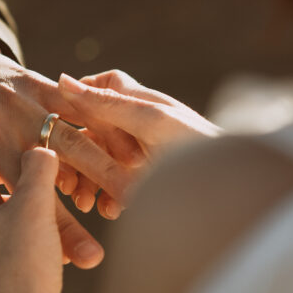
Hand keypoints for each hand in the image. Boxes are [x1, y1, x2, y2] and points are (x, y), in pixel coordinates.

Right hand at [57, 70, 220, 216]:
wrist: (233, 190)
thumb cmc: (197, 147)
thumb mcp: (149, 122)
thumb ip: (107, 104)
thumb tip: (62, 81)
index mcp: (143, 103)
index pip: (103, 86)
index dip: (80, 99)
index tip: (59, 119)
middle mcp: (142, 125)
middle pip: (97, 129)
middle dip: (79, 153)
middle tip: (66, 178)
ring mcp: (145, 155)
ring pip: (103, 161)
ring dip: (90, 180)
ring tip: (85, 202)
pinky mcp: (148, 183)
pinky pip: (118, 187)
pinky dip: (110, 197)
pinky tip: (110, 211)